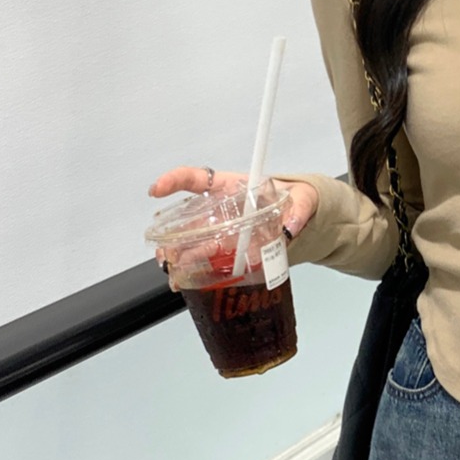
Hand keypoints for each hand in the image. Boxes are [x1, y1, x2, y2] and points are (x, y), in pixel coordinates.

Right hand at [147, 166, 318, 289]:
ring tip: (173, 269)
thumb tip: (291, 225)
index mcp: (232, 187)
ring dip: (179, 254)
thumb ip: (300, 207)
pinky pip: (205, 258)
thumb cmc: (293, 200)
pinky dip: (193, 270)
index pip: (198, 178)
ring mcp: (221, 230)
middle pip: (188, 217)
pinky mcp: (227, 249)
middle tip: (167, 249)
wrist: (299, 218)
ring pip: (191, 240)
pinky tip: (184, 280)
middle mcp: (220, 208)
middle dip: (172, 233)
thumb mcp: (303, 198)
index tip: (156, 189)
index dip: (174, 180)